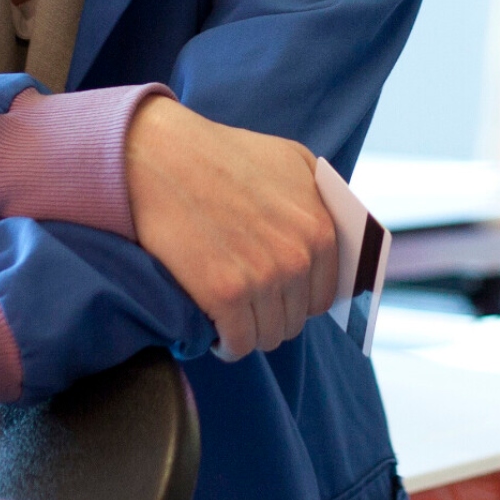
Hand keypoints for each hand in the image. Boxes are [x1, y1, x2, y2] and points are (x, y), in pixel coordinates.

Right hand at [123, 97, 336, 357]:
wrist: (161, 155)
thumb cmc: (224, 155)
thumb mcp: (292, 160)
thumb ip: (322, 200)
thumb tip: (338, 240)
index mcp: (320, 229)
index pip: (323, 296)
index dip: (298, 299)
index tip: (276, 296)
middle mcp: (298, 257)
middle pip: (295, 320)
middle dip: (272, 315)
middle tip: (244, 302)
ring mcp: (262, 278)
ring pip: (268, 336)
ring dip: (249, 332)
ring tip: (228, 315)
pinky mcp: (224, 294)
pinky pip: (237, 343)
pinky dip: (225, 344)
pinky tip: (213, 331)